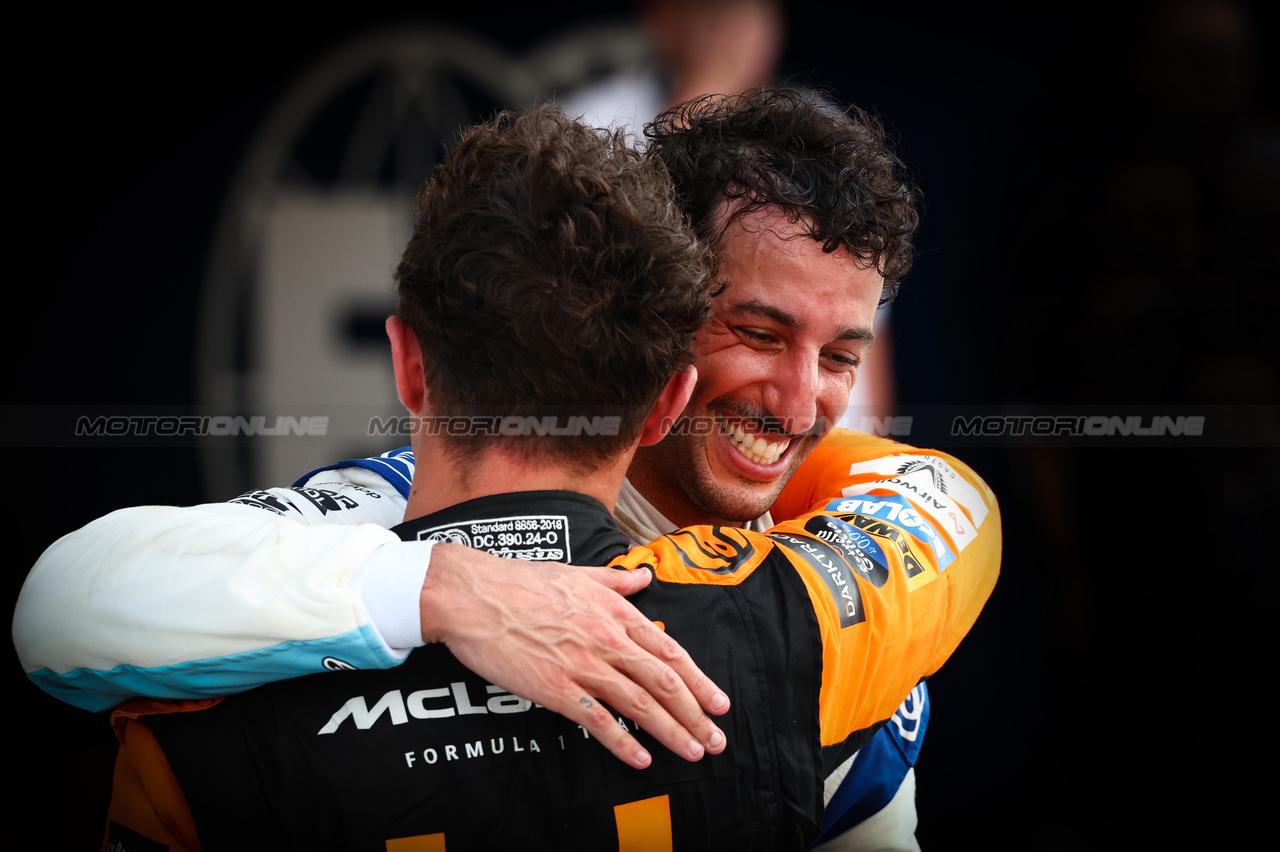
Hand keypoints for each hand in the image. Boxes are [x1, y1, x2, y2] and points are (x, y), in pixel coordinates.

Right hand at [420, 543, 729, 768]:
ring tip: (694, 752)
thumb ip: (616, 581)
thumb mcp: (579, 572)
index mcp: (616, 613)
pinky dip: (623, 743)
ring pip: (641, 705)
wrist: (476, 596)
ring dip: (673, 732)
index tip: (719, 701)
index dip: (700, 681)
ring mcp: (584, 666)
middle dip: (697, 715)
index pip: (670, 653)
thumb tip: (643, 577)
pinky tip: (641, 760)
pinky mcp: (557, 689)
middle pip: (665, 683)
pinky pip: (598, 722)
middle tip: (718, 739)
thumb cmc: (522, 582)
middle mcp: (608, 641)